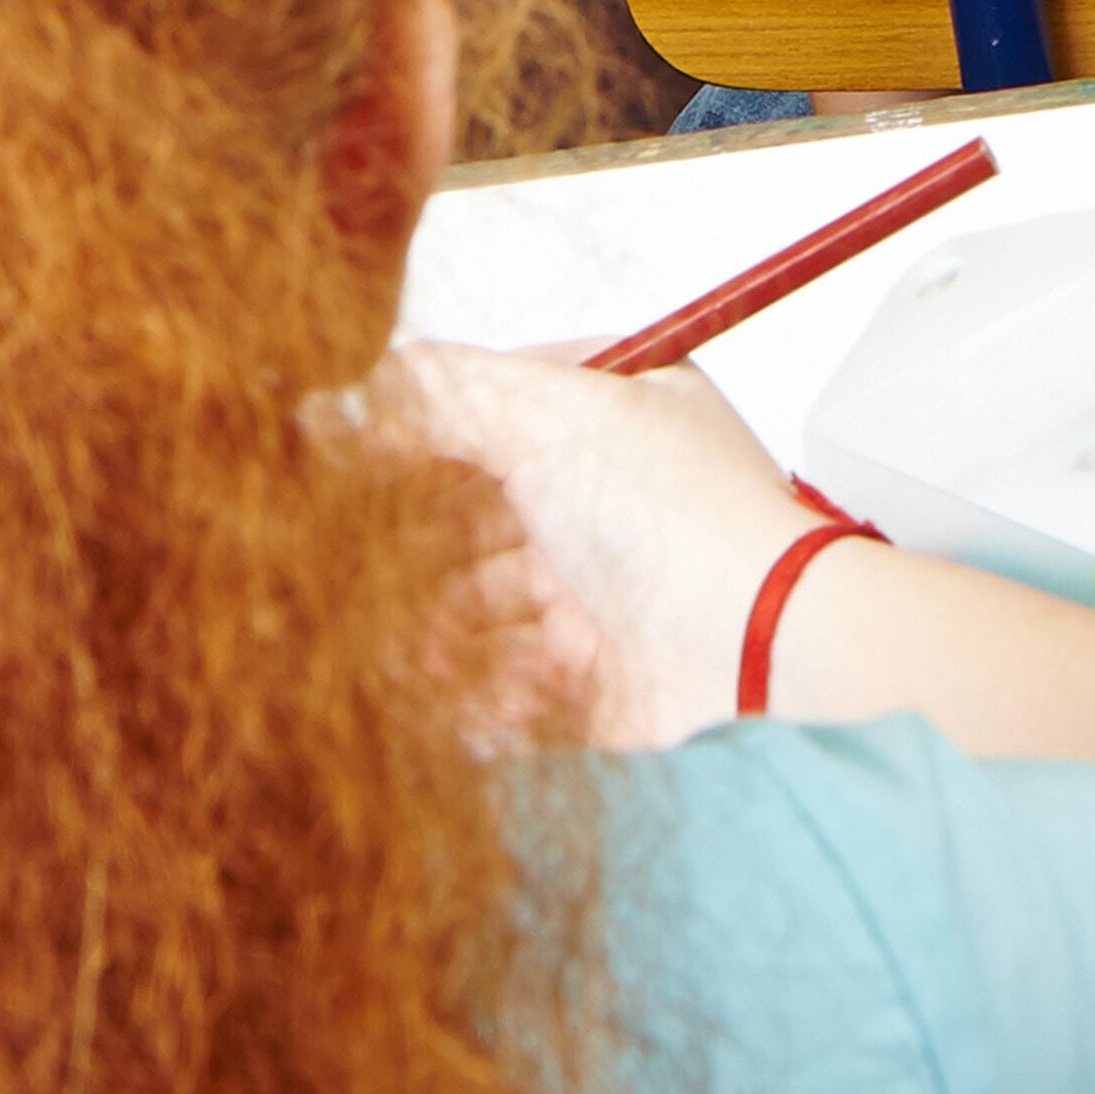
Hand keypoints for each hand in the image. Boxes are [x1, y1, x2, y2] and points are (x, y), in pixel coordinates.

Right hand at [373, 341, 840, 747]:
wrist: (762, 640)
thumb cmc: (674, 513)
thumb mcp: (549, 416)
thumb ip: (438, 397)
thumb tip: (332, 395)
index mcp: (602, 420)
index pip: (479, 420)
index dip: (407, 446)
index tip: (338, 470)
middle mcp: (598, 504)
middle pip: (467, 525)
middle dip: (411, 555)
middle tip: (354, 576)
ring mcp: (597, 596)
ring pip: (476, 615)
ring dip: (436, 636)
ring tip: (412, 651)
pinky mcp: (595, 682)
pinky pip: (508, 692)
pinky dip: (485, 698)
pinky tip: (487, 694)